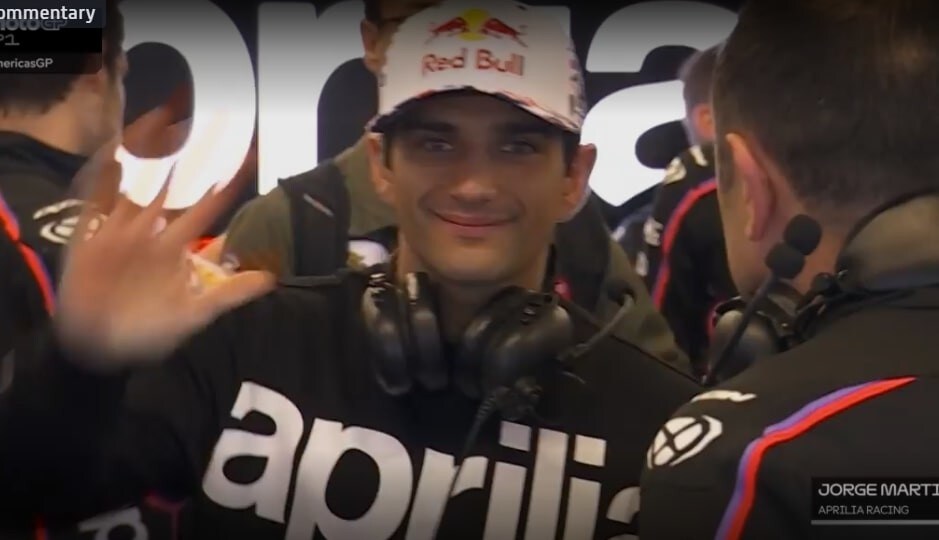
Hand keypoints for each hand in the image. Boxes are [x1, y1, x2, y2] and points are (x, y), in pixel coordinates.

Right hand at [55, 107, 274, 368]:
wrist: (101, 348)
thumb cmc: (148, 332)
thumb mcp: (196, 315)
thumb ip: (230, 294)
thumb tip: (271, 278)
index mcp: (177, 247)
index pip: (208, 208)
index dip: (226, 184)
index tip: (246, 157)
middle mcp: (152, 234)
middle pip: (174, 188)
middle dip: (190, 159)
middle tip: (210, 124)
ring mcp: (122, 234)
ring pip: (139, 189)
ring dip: (152, 160)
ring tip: (167, 124)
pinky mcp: (93, 241)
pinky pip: (98, 205)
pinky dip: (105, 182)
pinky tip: (117, 158)